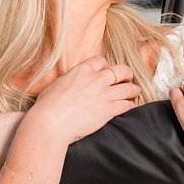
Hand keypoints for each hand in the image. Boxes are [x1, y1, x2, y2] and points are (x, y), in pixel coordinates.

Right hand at [25, 56, 141, 146]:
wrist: (51, 122)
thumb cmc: (47, 106)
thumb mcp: (56, 84)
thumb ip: (68, 80)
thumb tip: (68, 83)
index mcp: (82, 70)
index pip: (101, 61)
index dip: (106, 66)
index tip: (106, 71)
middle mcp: (96, 79)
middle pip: (121, 70)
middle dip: (126, 73)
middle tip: (127, 77)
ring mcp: (104, 94)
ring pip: (128, 88)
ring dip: (133, 89)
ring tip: (135, 91)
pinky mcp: (108, 110)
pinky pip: (126, 105)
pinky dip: (130, 105)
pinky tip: (131, 106)